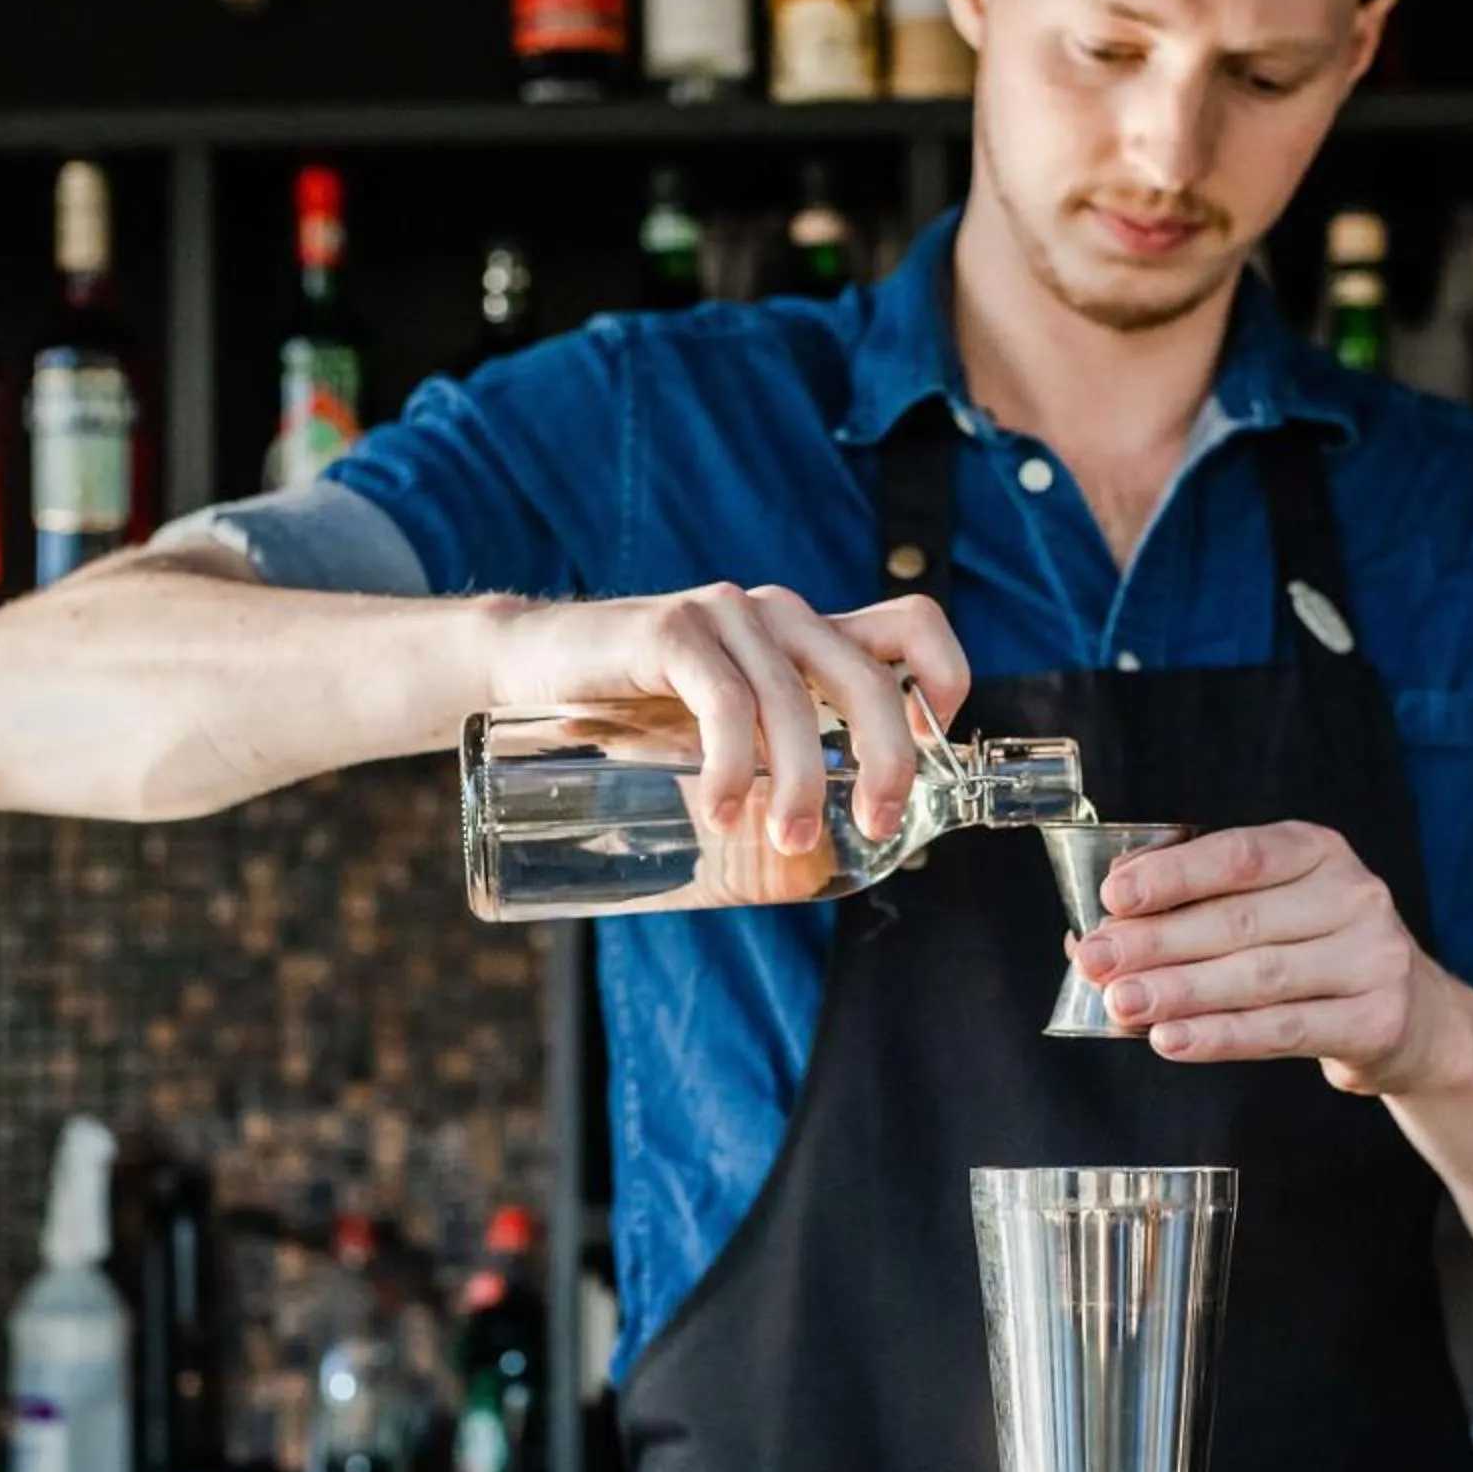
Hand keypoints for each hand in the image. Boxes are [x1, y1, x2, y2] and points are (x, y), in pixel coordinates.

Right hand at [485, 586, 969, 853]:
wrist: (527, 668)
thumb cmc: (636, 713)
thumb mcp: (726, 732)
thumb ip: (776, 761)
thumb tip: (831, 855)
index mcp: (807, 637)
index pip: (912, 624)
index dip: (945, 679)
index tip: (931, 750)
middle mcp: (779, 616)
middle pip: (871, 676)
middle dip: (887, 760)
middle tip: (871, 825)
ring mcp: (726, 617)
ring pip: (795, 702)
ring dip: (800, 783)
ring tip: (782, 839)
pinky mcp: (670, 631)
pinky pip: (725, 701)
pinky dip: (733, 765)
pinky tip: (722, 809)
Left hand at [1072, 822, 1449, 1094]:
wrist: (1412, 1017)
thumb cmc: (1313, 954)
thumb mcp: (1268, 911)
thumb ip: (1192, 914)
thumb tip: (1094, 935)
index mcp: (1316, 851)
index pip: (1238, 855)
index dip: (1172, 875)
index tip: (1113, 897)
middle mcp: (1353, 894)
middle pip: (1239, 920)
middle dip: (1156, 943)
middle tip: (1094, 962)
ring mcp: (1373, 957)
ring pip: (1258, 976)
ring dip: (1179, 992)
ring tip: (1120, 1004)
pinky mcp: (1377, 1019)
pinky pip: (1284, 1030)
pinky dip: (1221, 1036)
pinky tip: (1171, 1039)